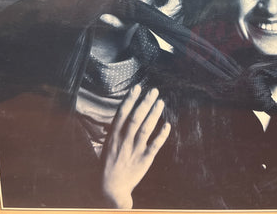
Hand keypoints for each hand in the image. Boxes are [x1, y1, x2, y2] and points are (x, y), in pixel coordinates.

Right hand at [102, 85, 170, 207]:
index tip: (137, 87)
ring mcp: (134, 150)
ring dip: (154, 114)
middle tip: (154, 91)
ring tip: (161, 102)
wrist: (110, 188)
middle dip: (145, 103)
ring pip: (145, 129)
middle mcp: (124, 141)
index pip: (122, 113)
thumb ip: (117, 130)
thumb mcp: (109, 144)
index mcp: (113, 136)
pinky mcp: (144, 160)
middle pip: (135, 118)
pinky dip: (161, 135)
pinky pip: (154, 146)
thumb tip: (125, 112)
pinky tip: (168, 125)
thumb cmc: (109, 163)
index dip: (130, 99)